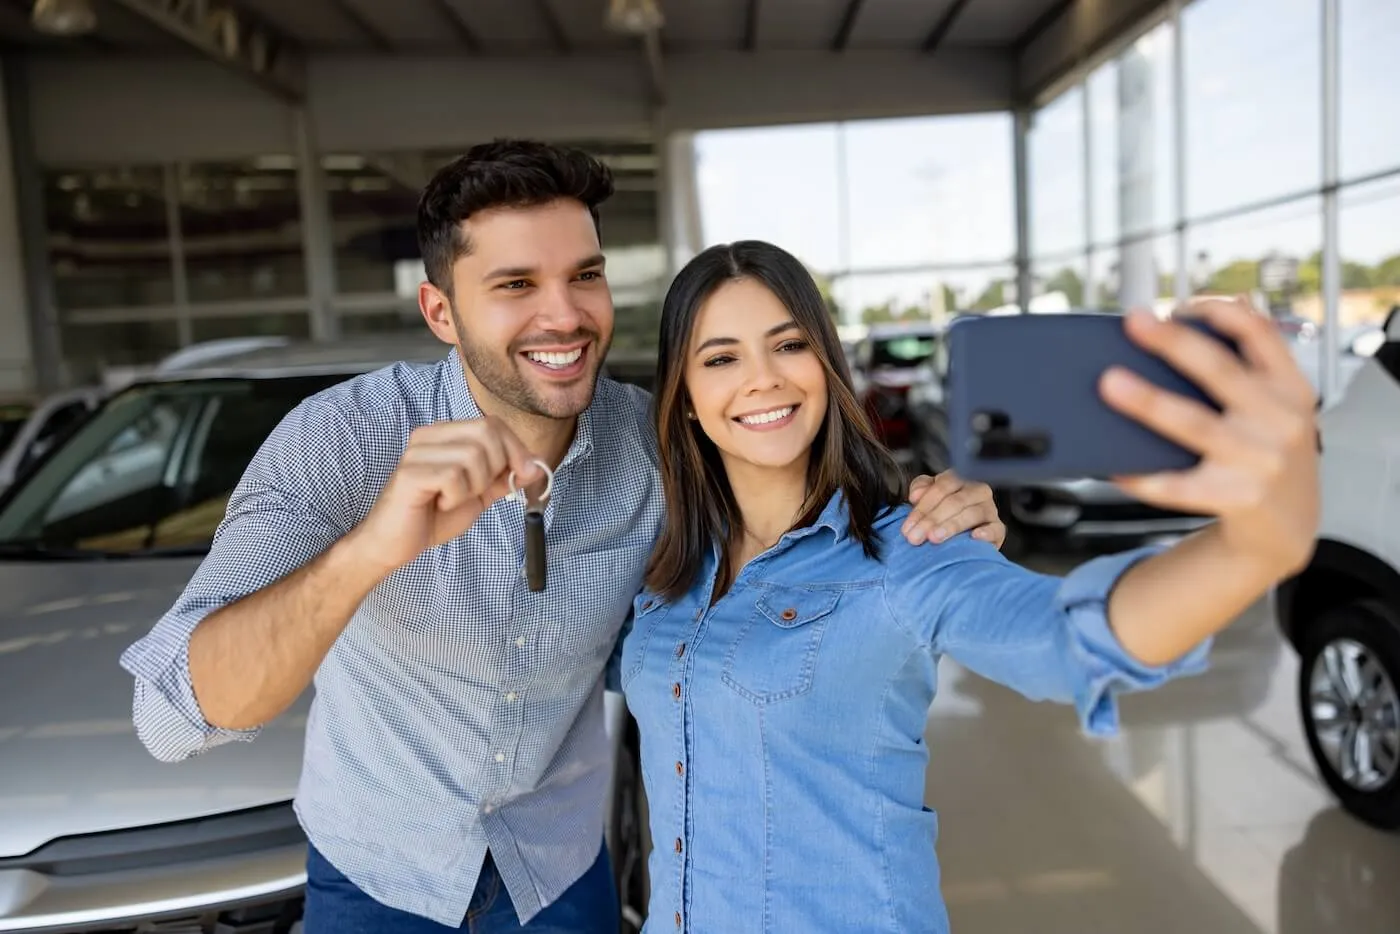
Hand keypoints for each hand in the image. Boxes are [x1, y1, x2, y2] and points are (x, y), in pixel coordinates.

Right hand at [346, 417, 542, 574]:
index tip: (525, 474)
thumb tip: (536, 465)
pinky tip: (440, 503)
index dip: (516, 448)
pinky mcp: (409, 473)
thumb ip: (503, 478)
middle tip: (479, 490)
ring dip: (474, 486)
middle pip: (486, 432)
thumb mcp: (478, 495)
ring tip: (454, 498)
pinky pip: (453, 476)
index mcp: (446, 434)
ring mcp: (417, 452)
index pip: (493, 424)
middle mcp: (430, 436)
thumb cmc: (433, 517)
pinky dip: (456, 496)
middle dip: (497, 466)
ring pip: (473, 455)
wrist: (394, 544)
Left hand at [902, 470, 1005, 547]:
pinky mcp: (998, 529)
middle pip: (955, 501)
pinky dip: (986, 532)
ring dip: (951, 526)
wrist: (961, 537)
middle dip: (932, 519)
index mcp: (959, 480)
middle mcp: (977, 491)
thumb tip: (916, 495)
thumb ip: (920, 489)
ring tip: (935, 538)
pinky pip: (995, 529)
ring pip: (972, 514)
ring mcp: (989, 509)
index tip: (908, 526)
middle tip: (916, 536)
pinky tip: (974, 537)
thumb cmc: (941, 514)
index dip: (923, 506)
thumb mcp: (928, 498)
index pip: (942, 487)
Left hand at [1099, 298, 1319, 574]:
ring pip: (1194, 424)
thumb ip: (1249, 366)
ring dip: (1149, 401)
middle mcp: (1280, 421)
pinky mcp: (1236, 499)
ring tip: (1111, 383)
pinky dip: (1143, 476)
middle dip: (1175, 343)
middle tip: (1135, 322)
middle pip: (1221, 371)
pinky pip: (1177, 485)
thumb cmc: (1269, 454)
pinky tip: (1114, 466)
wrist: (1288, 527)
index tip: (1180, 305)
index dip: (1220, 311)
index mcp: (1290, 388)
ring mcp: (1259, 461)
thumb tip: (1193, 318)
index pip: (1260, 334)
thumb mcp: (1277, 406)